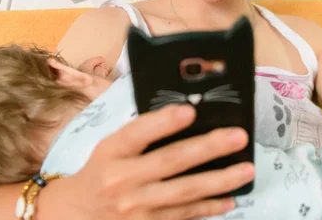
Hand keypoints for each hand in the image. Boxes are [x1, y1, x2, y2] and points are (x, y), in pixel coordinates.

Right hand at [61, 104, 252, 218]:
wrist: (75, 215)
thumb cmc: (100, 172)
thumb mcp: (109, 148)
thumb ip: (140, 134)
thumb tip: (187, 115)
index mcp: (111, 152)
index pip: (137, 133)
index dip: (164, 122)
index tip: (190, 111)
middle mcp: (122, 180)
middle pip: (170, 162)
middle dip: (208, 148)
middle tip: (238, 137)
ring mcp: (136, 209)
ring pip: (184, 193)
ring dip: (219, 181)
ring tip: (246, 169)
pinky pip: (185, 216)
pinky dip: (209, 208)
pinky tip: (230, 199)